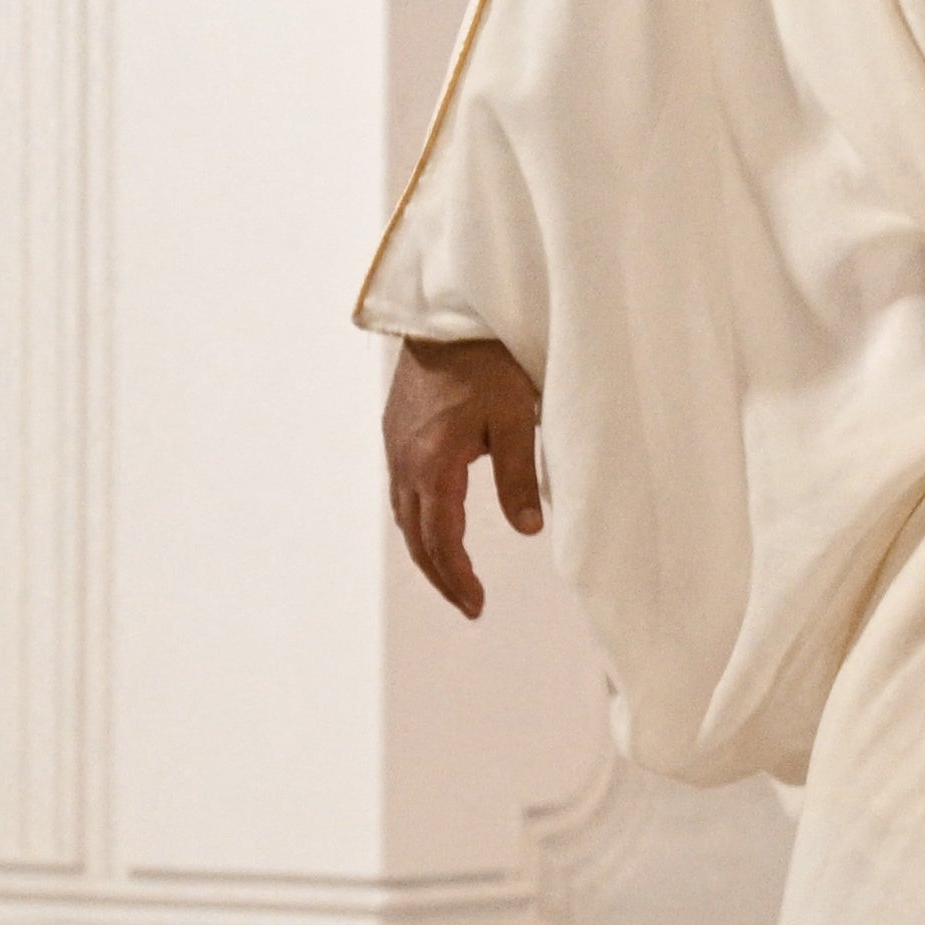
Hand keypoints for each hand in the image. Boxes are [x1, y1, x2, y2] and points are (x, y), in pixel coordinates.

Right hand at [385, 336, 544, 619]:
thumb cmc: (490, 364)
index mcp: (433, 464)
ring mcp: (395, 448)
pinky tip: (436, 528)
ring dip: (428, 553)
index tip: (477, 605)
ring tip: (455, 578)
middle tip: (469, 605)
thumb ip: (519, 476)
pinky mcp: (395, 434)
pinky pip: (402, 493)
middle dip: (442, 576)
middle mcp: (404, 462)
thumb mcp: (516, 419)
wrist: (448, 318)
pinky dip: (418, 523)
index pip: (441, 539)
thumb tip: (528, 530)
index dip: (458, 577)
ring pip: (406, 518)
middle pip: (417, 538)